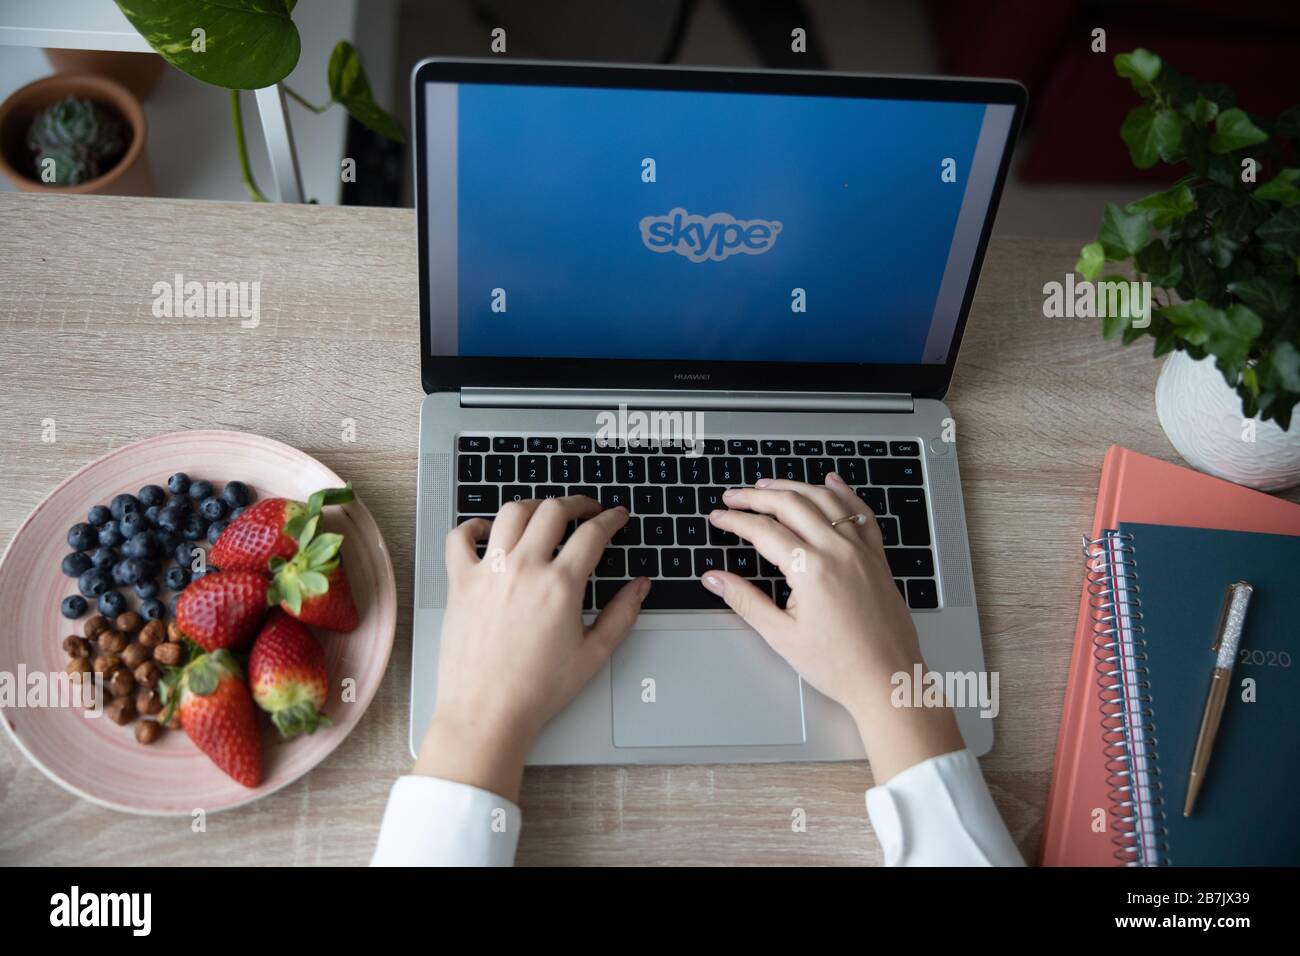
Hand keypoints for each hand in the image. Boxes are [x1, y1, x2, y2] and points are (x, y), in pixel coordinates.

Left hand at [413, 497, 648, 800]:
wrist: (487, 712)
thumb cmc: (538, 689)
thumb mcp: (594, 654)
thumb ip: (622, 614)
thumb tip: (640, 585)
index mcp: (560, 585)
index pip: (593, 533)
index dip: (611, 519)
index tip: (617, 516)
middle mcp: (524, 568)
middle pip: (553, 510)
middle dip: (577, 503)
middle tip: (587, 509)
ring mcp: (488, 572)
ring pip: (510, 513)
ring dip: (533, 506)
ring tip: (543, 515)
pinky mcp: (460, 583)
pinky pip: (460, 538)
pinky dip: (473, 527)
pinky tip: (488, 532)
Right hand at [702, 473, 963, 781]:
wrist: (888, 681)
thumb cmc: (839, 666)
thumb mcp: (782, 636)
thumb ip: (745, 600)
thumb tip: (714, 579)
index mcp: (811, 568)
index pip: (763, 531)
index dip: (735, 521)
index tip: (718, 517)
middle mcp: (838, 550)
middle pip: (791, 504)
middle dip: (757, 496)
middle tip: (733, 496)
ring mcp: (861, 550)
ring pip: (825, 500)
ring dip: (794, 486)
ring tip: (768, 485)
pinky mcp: (877, 558)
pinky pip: (861, 514)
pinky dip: (844, 493)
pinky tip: (831, 482)